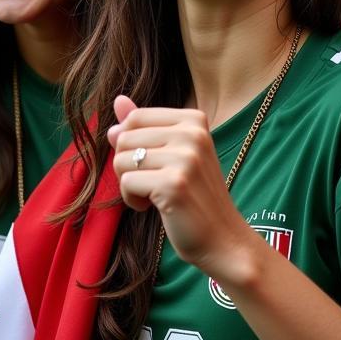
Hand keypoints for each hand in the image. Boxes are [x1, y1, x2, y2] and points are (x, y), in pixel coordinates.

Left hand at [108, 96, 253, 280]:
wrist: (223, 239)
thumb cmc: (194, 195)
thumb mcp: (172, 153)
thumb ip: (144, 126)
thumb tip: (118, 100)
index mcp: (194, 119)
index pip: (135, 117)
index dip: (132, 145)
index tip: (155, 164)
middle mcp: (192, 133)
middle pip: (124, 137)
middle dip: (128, 165)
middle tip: (155, 183)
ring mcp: (185, 158)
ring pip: (121, 159)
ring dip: (129, 184)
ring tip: (155, 195)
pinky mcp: (173, 184)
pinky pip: (126, 182)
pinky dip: (132, 200)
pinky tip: (154, 207)